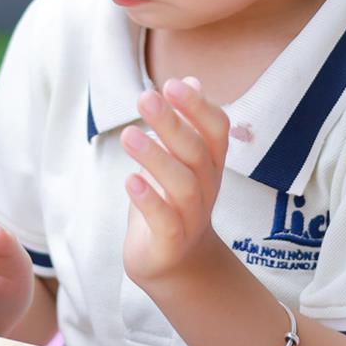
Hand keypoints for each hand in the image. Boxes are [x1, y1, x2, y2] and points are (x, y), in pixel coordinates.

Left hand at [122, 76, 232, 285]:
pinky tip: (129, 180)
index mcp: (210, 165)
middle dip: (173, 124)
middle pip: (197, 153)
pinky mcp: (171, 242)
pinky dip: (149, 200)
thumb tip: (190, 80)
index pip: (216, 131)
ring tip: (128, 135)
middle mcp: (207, 189)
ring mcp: (191, 217)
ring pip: (183, 186)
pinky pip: (165, 221)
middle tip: (145, 97)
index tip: (173, 83)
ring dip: (156, 158)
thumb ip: (184, 123)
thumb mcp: (179, 160)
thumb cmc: (173, 203)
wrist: (176, 265)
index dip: (199, 107)